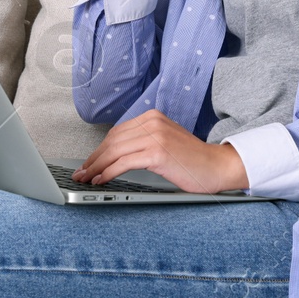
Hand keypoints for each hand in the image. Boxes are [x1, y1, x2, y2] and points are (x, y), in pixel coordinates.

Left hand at [73, 109, 249, 193]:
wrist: (218, 167)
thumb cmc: (193, 160)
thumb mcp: (166, 142)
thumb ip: (144, 142)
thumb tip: (113, 157)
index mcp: (153, 117)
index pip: (117, 132)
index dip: (99, 149)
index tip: (88, 162)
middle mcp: (153, 122)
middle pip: (112, 141)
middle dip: (93, 159)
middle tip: (81, 173)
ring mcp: (156, 136)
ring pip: (114, 151)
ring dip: (96, 167)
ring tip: (86, 179)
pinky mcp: (158, 153)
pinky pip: (124, 163)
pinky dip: (108, 173)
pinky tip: (101, 180)